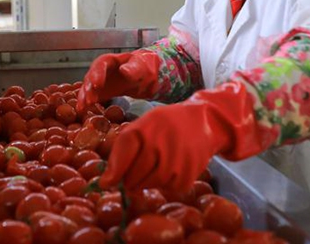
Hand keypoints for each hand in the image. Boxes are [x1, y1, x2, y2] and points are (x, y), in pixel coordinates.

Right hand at [76, 50, 160, 111]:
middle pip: (91, 76)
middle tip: (89, 99)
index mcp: (112, 60)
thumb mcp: (143, 67)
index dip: (98, 74)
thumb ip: (134, 69)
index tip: (96, 84)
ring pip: (88, 87)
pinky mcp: (101, 92)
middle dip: (89, 88)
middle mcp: (102, 70)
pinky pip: (91, 96)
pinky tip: (82, 110)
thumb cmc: (145, 68)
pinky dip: (86, 102)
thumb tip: (123, 70)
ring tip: (83, 107)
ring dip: (85, 96)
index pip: (101, 64)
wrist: (147, 77)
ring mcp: (100, 81)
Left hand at [99, 81, 266, 192]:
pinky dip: (167, 184)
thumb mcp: (142, 126)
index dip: (113, 172)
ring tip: (153, 169)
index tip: (106, 184)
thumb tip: (106, 183)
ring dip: (147, 182)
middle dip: (129, 181)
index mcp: (144, 128)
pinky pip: (170, 188)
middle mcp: (160, 143)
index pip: (123, 154)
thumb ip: (122, 150)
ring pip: (151, 184)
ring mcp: (176, 159)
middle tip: (131, 178)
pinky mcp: (190, 172)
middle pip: (134, 176)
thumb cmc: (164, 125)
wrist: (202, 121)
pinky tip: (170, 169)